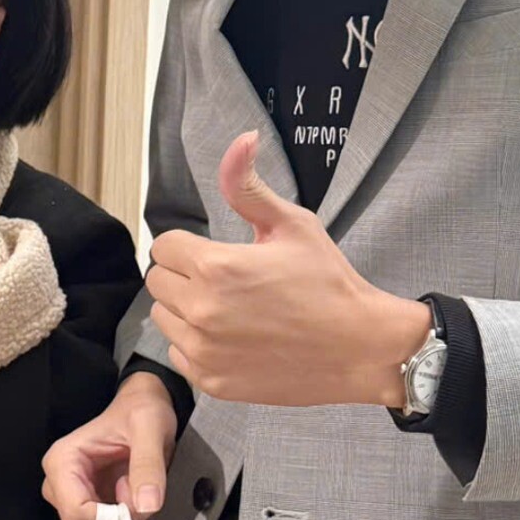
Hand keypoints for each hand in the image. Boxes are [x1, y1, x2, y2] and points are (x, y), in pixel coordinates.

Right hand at [42, 370, 176, 519]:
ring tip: (144, 507)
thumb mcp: (150, 429)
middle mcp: (59, 482)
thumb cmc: (141, 412)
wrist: (144, 409)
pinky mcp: (88, 506)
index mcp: (63, 461)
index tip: (138, 510)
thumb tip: (146, 505)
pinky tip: (139, 514)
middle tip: (145, 509)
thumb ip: (148, 464)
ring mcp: (72, 497)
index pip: (75, 512)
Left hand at [145, 132, 431, 406]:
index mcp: (215, 267)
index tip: (217, 255)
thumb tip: (241, 139)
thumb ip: (249, 186)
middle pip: (158, 281)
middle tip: (225, 281)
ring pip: (164, 317)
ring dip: (186, 309)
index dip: (189, 247)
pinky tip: (232, 338)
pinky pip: (178, 352)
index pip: (164, 247)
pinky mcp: (211, 380)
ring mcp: (204, 350)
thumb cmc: (329, 283)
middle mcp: (202, 310)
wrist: (361, 349)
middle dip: (185, 275)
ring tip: (229, 309)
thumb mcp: (293, 225)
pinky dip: (196, 344)